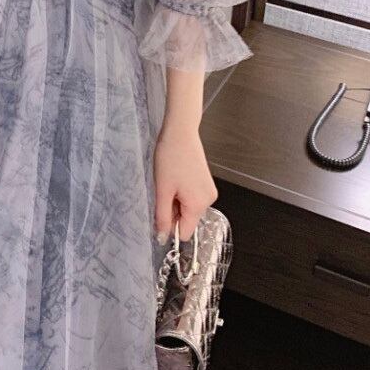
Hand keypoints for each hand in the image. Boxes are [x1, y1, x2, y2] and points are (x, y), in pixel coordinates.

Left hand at [153, 126, 217, 243]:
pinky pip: (192, 197)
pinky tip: (176, 177)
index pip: (185, 232)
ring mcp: (209, 190)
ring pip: (188, 208)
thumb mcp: (162, 190)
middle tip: (164, 190)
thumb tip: (162, 237)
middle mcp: (209, 200)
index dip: (170, 226)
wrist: (180, 132)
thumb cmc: (170, 157)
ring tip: (170, 181)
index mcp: (199, 204)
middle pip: (187, 220)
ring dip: (176, 200)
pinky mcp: (206, 182)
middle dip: (173, 210)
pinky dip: (181, 192)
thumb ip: (162, 216)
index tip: (160, 211)